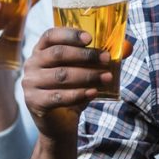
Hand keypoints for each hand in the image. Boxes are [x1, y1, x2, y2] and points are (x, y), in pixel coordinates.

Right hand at [21, 28, 113, 143]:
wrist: (60, 123)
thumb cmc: (73, 89)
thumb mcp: (86, 71)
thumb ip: (103, 57)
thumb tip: (128, 46)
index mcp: (41, 50)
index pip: (51, 35)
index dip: (70, 34)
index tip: (90, 38)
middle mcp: (32, 63)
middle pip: (58, 54)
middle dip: (85, 55)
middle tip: (107, 59)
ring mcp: (30, 83)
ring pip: (61, 75)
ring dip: (87, 75)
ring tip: (106, 77)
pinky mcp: (34, 102)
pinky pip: (58, 96)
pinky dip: (78, 94)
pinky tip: (93, 92)